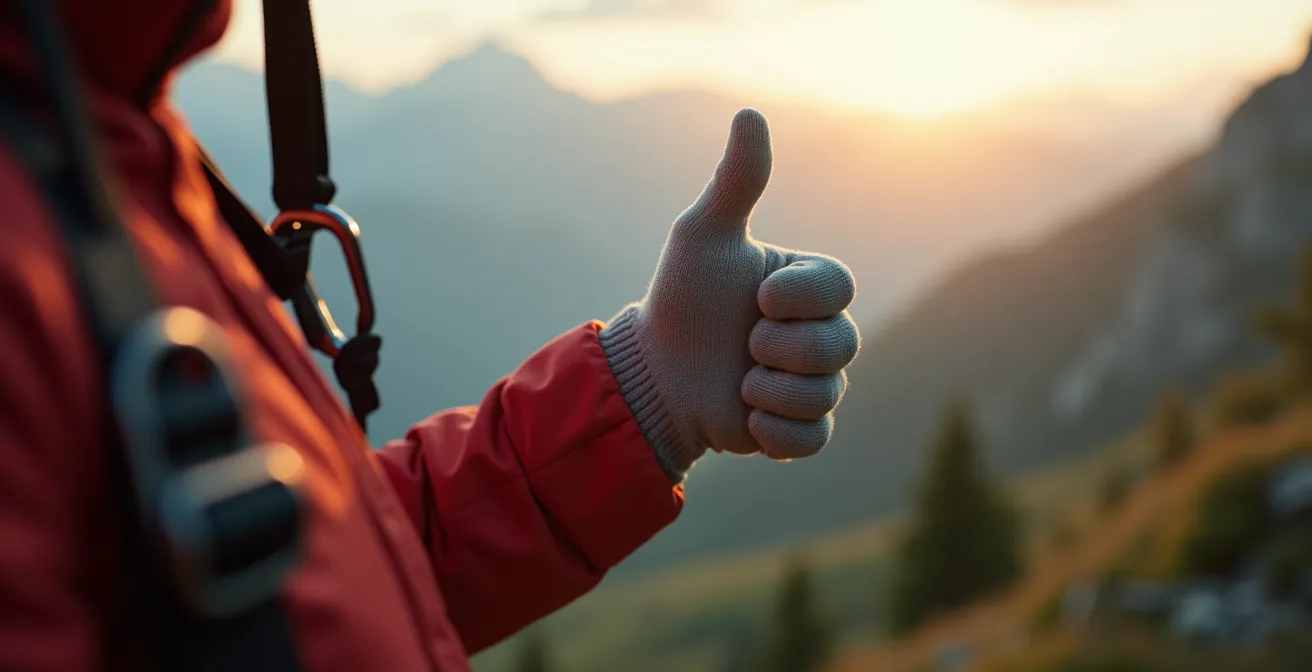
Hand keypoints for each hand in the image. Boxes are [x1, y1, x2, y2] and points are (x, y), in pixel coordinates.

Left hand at [599, 109, 860, 481]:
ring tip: (737, 380)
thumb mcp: (704, 237)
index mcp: (810, 286)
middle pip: (841, 345)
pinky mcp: (798, 430)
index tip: (754, 297)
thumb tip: (750, 112)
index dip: (795, 299)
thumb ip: (736, 182)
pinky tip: (744, 415)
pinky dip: (774, 433)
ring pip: (826, 394)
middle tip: (742, 345)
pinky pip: (814, 439)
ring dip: (768, 390)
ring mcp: (813, 384)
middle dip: (779, 348)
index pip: (839, 289)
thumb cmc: (681, 299)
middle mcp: (821, 333)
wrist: (651, 373)